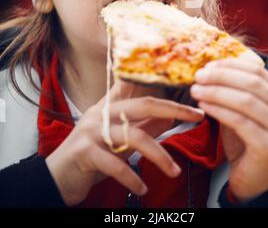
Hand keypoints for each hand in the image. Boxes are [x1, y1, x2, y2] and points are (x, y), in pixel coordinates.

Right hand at [46, 93, 203, 205]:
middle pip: (144, 105)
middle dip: (174, 110)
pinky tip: (143, 187)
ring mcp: (92, 131)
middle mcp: (101, 113)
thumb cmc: (91, 156)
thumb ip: (142, 126)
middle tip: (197, 119)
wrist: (57, 176)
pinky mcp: (85, 152)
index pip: (144, 94)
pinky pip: (116, 164)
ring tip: (174, 172)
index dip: (169, 95)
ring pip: (135, 136)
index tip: (193, 102)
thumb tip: (170, 117)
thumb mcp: (118, 139)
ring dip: (159, 155)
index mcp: (110, 106)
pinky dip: (132, 177)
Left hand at [190, 57, 267, 200]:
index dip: (231, 66)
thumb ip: (235, 89)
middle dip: (221, 77)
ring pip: (246, 101)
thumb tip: (209, 68)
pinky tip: (204, 106)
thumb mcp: (243, 110)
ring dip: (216, 92)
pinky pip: (240, 121)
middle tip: (199, 76)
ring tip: (196, 90)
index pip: (258, 73)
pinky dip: (219, 110)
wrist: (253, 179)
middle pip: (253, 84)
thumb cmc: (247, 141)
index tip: (208, 65)